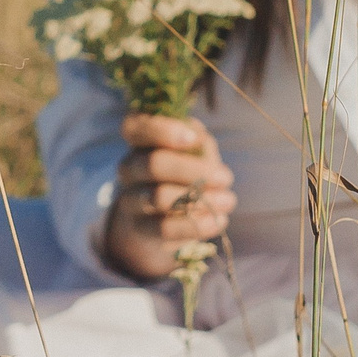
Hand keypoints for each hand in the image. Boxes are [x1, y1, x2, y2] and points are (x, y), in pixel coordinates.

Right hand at [105, 113, 235, 282]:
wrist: (164, 217)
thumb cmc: (185, 172)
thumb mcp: (193, 151)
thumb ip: (198, 141)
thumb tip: (200, 142)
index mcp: (139, 142)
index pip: (134, 127)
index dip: (161, 130)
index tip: (192, 139)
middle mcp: (129, 168)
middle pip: (153, 164)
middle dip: (193, 171)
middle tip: (226, 178)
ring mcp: (130, 199)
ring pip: (158, 197)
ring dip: (201, 199)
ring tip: (228, 200)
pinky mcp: (140, 229)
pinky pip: (165, 228)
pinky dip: (197, 225)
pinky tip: (219, 220)